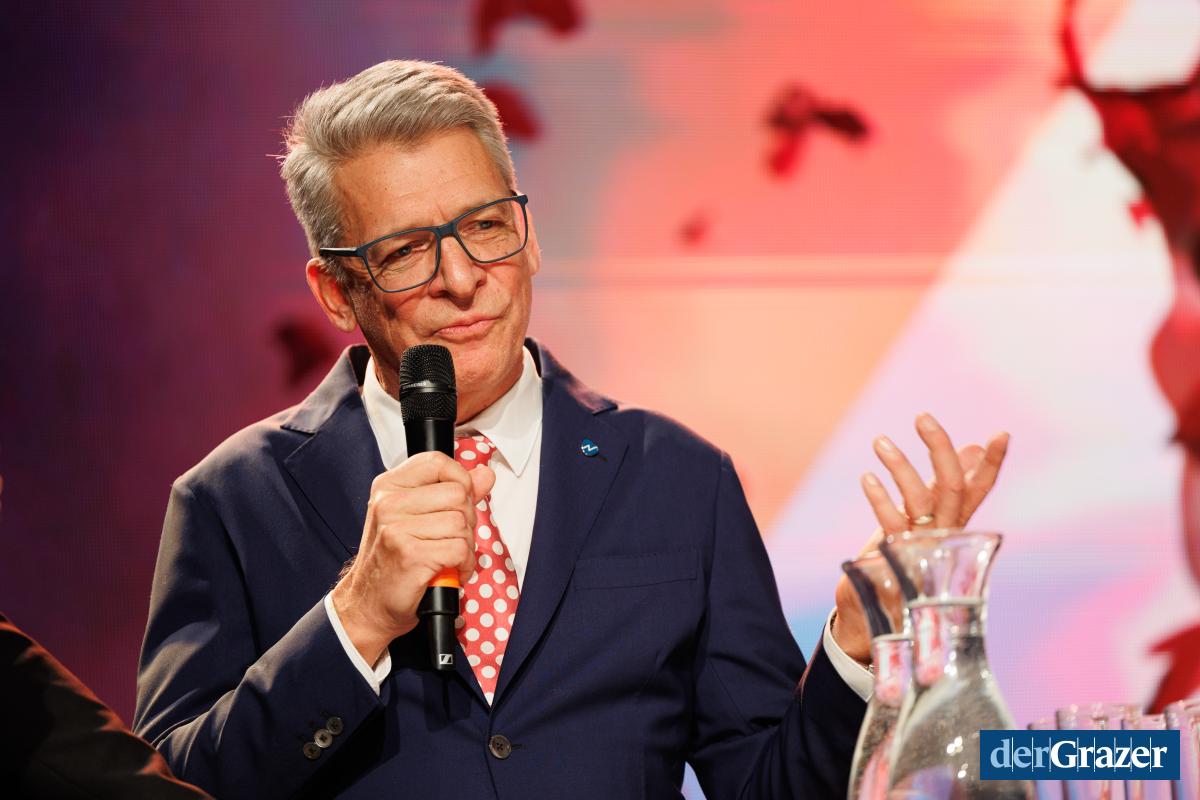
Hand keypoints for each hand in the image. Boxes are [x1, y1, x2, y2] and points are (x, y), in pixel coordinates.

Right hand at [331, 451, 494, 664]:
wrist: (369, 603)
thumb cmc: (394, 560)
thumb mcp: (418, 516)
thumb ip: (454, 492)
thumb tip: (486, 475)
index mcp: (389, 486)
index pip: (438, 462)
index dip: (460, 480)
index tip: (458, 502)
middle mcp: (389, 503)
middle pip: (458, 495)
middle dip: (467, 521)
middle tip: (450, 539)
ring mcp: (397, 529)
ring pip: (462, 524)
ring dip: (466, 546)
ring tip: (448, 557)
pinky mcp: (411, 555)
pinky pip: (460, 550)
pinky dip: (464, 565)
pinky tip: (449, 571)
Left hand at [830, 413, 1008, 664]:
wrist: (868, 618)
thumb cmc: (896, 563)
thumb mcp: (921, 519)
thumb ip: (944, 488)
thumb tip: (970, 450)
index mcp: (952, 523)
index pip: (977, 489)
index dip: (991, 464)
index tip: (1001, 433)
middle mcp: (944, 536)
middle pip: (953, 488)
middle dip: (940, 450)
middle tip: (922, 417)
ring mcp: (921, 549)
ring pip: (922, 500)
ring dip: (901, 466)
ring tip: (879, 442)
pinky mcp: (896, 561)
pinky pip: (892, 523)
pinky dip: (881, 498)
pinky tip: (867, 478)